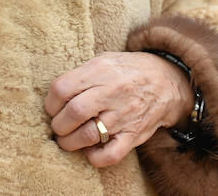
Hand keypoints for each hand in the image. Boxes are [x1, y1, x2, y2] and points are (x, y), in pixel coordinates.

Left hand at [44, 51, 191, 167]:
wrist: (166, 80)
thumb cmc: (127, 70)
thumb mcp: (104, 60)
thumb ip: (81, 74)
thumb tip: (55, 95)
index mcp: (100, 70)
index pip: (62, 88)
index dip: (50, 103)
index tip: (52, 109)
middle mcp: (112, 92)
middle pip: (73, 112)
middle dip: (58, 125)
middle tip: (58, 127)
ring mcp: (123, 115)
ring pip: (88, 135)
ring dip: (70, 143)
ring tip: (67, 141)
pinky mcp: (133, 134)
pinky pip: (111, 154)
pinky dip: (95, 157)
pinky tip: (90, 151)